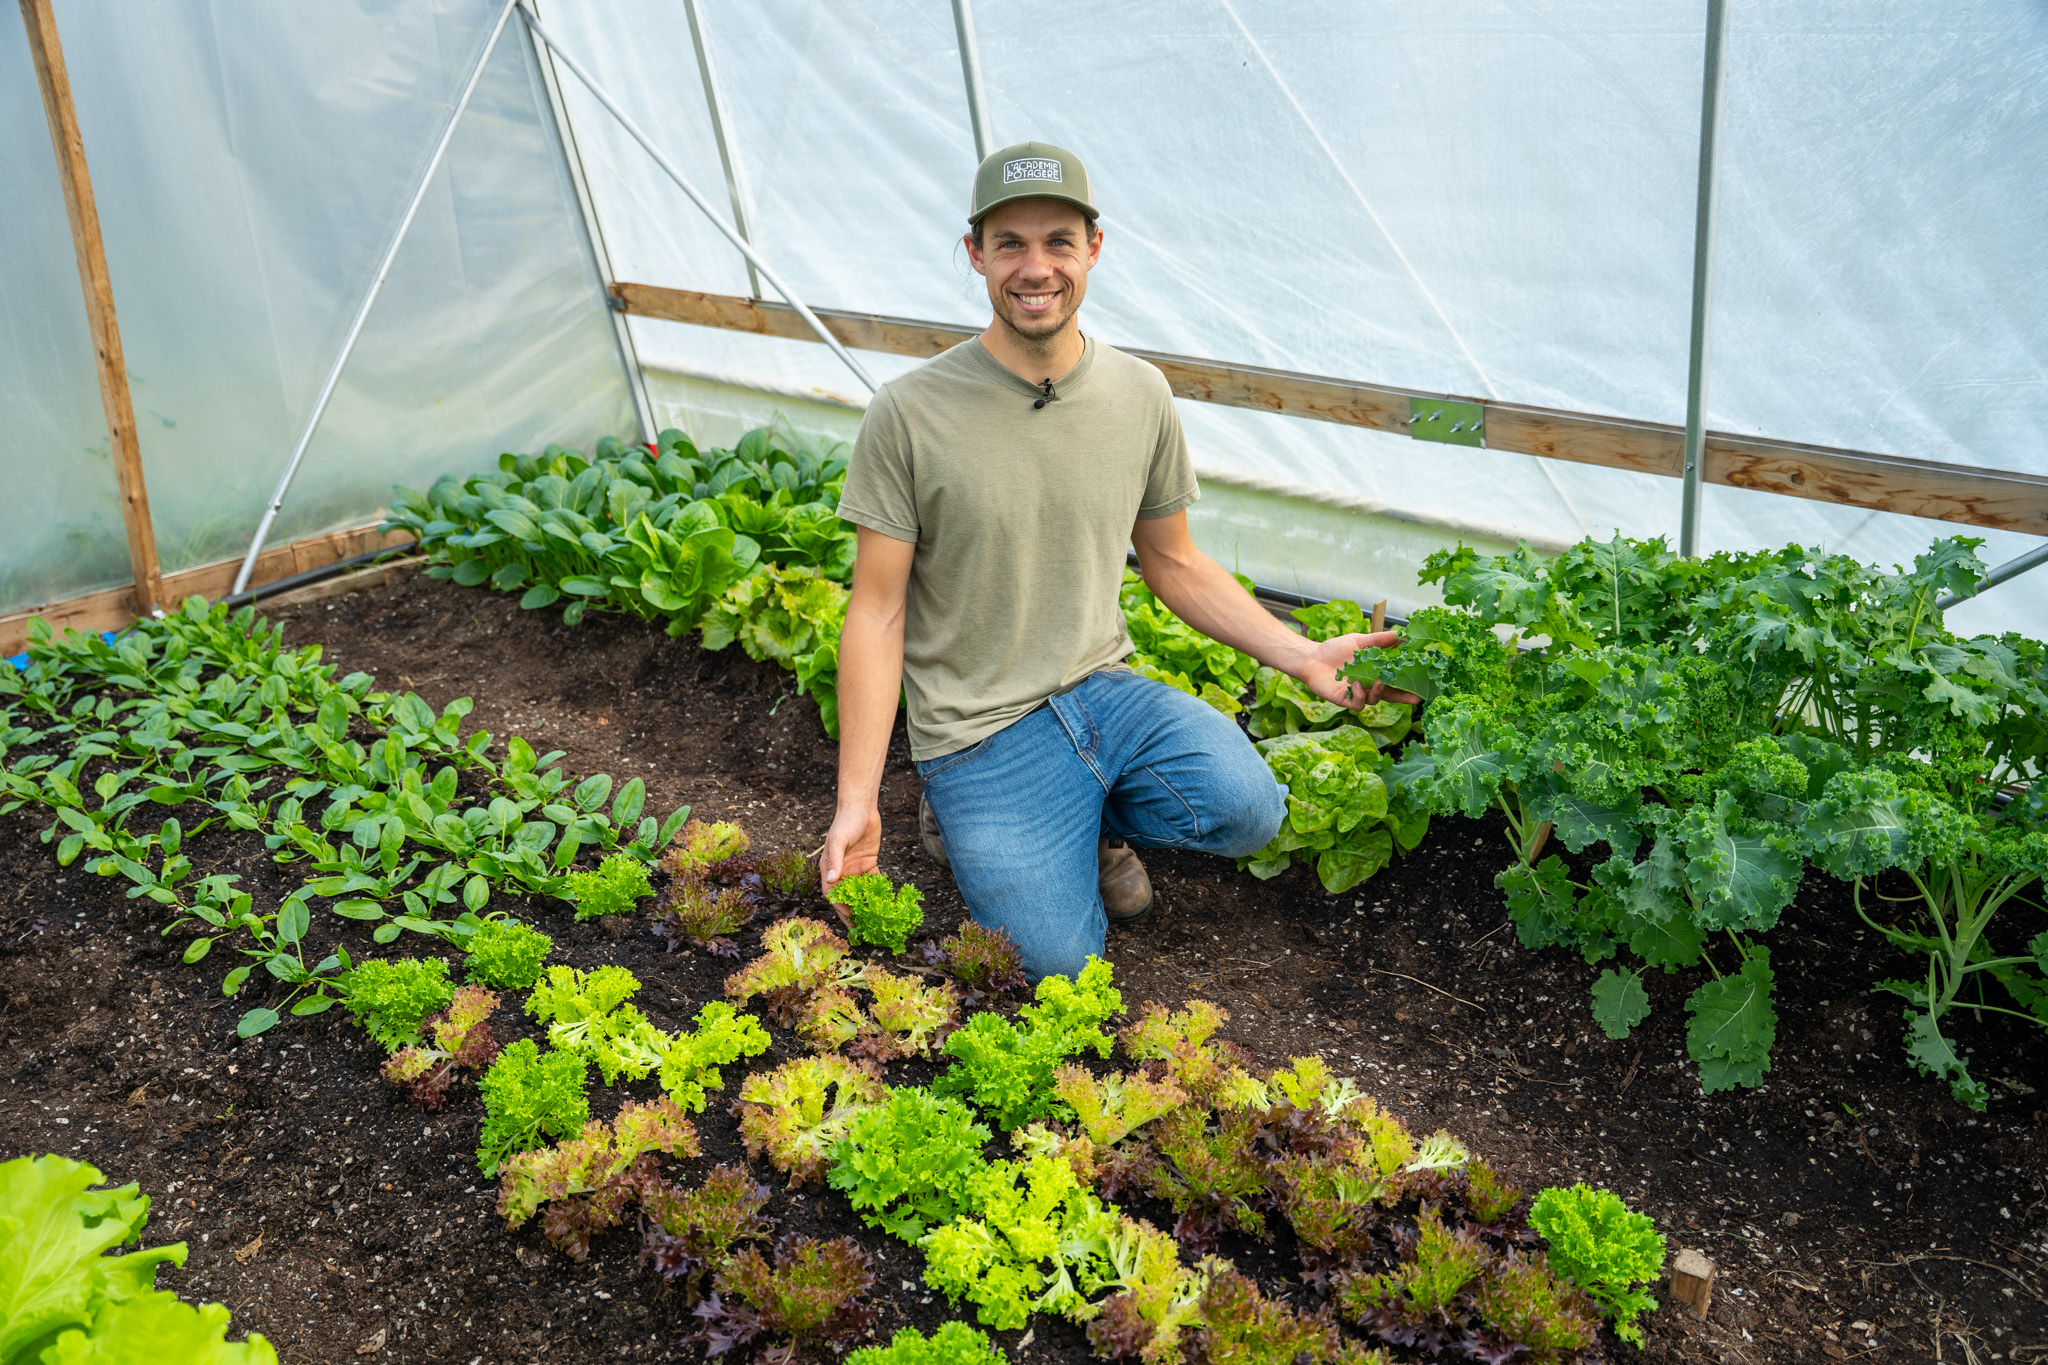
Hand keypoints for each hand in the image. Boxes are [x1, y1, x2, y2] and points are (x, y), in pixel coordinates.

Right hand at [819, 802, 881, 923]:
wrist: (861, 807)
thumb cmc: (845, 822)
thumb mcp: (838, 841)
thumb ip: (834, 861)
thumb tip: (831, 881)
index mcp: (829, 868)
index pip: (832, 893)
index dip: (839, 907)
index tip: (849, 920)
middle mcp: (842, 871)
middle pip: (847, 896)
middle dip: (853, 911)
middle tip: (863, 927)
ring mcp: (856, 868)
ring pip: (861, 891)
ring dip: (867, 903)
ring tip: (875, 918)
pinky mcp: (869, 863)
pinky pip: (874, 880)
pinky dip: (879, 891)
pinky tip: (887, 901)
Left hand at [1296, 631, 1421, 709]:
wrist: (1312, 657)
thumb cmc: (1334, 650)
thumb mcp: (1360, 641)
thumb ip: (1379, 640)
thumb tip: (1400, 634)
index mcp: (1373, 675)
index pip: (1394, 683)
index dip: (1407, 688)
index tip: (1421, 690)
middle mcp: (1367, 687)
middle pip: (1388, 696)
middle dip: (1402, 697)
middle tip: (1414, 696)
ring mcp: (1356, 694)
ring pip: (1374, 700)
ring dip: (1379, 692)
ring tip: (1379, 681)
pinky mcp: (1343, 700)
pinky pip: (1357, 704)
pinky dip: (1361, 695)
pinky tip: (1358, 684)